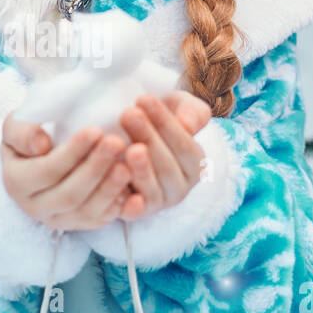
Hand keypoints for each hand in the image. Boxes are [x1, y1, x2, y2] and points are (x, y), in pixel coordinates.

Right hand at [1, 113, 133, 231]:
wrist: (41, 153)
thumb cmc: (31, 133)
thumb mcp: (16, 124)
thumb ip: (22, 131)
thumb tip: (41, 145)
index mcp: (16, 182)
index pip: (46, 171)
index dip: (72, 153)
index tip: (95, 130)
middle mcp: (35, 207)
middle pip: (69, 195)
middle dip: (95, 169)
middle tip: (118, 143)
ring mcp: (59, 219)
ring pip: (88, 212)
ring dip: (110, 189)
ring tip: (128, 164)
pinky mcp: (80, 224)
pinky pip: (102, 220)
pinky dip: (119, 207)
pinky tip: (133, 188)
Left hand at [115, 90, 211, 220]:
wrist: (128, 137)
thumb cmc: (156, 119)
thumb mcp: (178, 107)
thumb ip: (191, 111)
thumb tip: (188, 125)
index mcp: (195, 164)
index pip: (185, 146)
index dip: (165, 123)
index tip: (143, 98)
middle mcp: (180, 188)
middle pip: (167, 168)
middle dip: (148, 138)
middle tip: (128, 113)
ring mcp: (157, 202)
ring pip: (151, 190)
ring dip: (139, 169)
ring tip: (123, 145)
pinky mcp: (134, 213)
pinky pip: (133, 211)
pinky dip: (128, 204)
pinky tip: (117, 182)